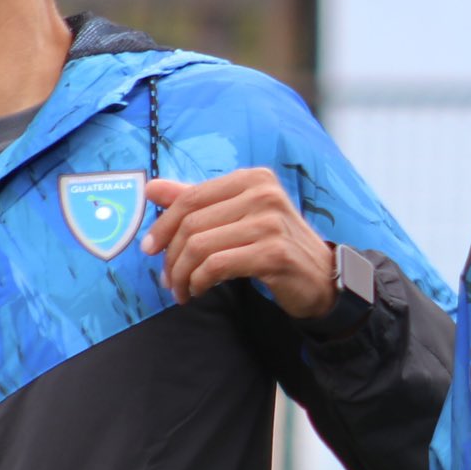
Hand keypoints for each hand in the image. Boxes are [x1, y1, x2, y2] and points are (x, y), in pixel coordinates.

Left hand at [139, 170, 337, 317]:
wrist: (320, 277)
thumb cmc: (275, 244)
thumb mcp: (237, 216)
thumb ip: (196, 200)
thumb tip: (152, 188)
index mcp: (252, 178)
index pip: (191, 197)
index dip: (163, 225)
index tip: (149, 249)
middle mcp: (263, 194)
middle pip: (192, 223)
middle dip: (171, 256)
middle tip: (167, 280)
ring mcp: (271, 223)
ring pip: (200, 246)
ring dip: (182, 274)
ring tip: (181, 290)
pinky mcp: (274, 253)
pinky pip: (217, 266)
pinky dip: (199, 282)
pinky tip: (199, 290)